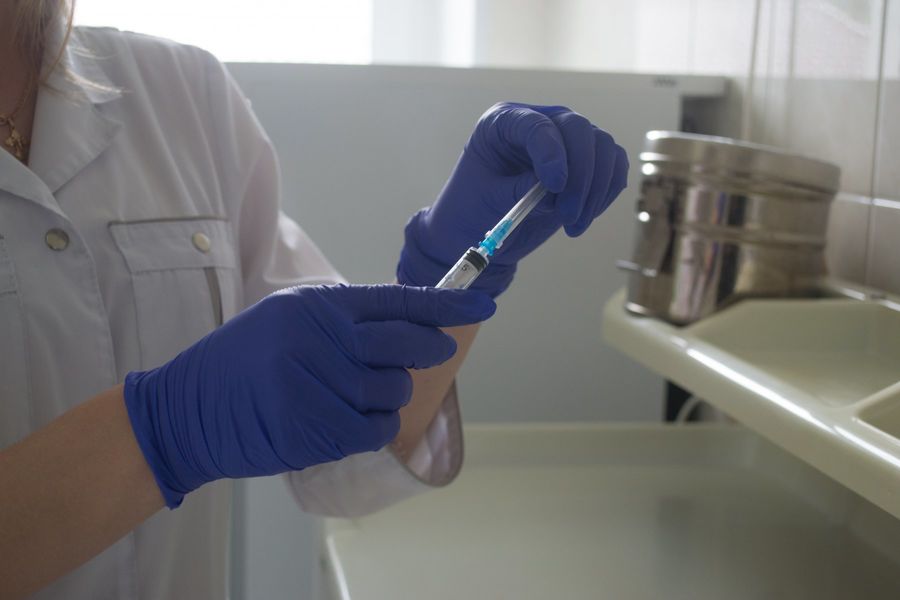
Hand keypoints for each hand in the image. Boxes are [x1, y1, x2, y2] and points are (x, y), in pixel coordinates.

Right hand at [123, 284, 494, 507]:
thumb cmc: (244, 362)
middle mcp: (319, 338)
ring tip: (351, 396)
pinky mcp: (310, 428)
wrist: (186, 409)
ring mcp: (315, 384)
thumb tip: (414, 324)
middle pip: (407, 345)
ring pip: (394, 392)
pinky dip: (370, 430)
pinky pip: (374, 430)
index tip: (484, 304)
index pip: (397, 300)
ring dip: (387, 398)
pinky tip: (343, 422)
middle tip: (433, 353)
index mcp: (317, 305)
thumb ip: (345, 319)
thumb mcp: (289, 320)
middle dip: (428, 351)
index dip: (447, 303)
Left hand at [398, 102, 628, 296]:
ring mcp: (566, 139)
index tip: (555, 187)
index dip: (552, 154)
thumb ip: (520, 191)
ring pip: (603, 146)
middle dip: (580, 175)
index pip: (538, 125)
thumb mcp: (487, 198)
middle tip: (568, 215)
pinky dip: (606, 191)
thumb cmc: (472, 207)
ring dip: (596, 188)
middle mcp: (540, 121)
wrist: (480, 227)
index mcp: (504, 121)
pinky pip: (613, 165)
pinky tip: (584, 216)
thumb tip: (557, 193)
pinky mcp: (585, 161)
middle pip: (579, 129)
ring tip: (573, 224)